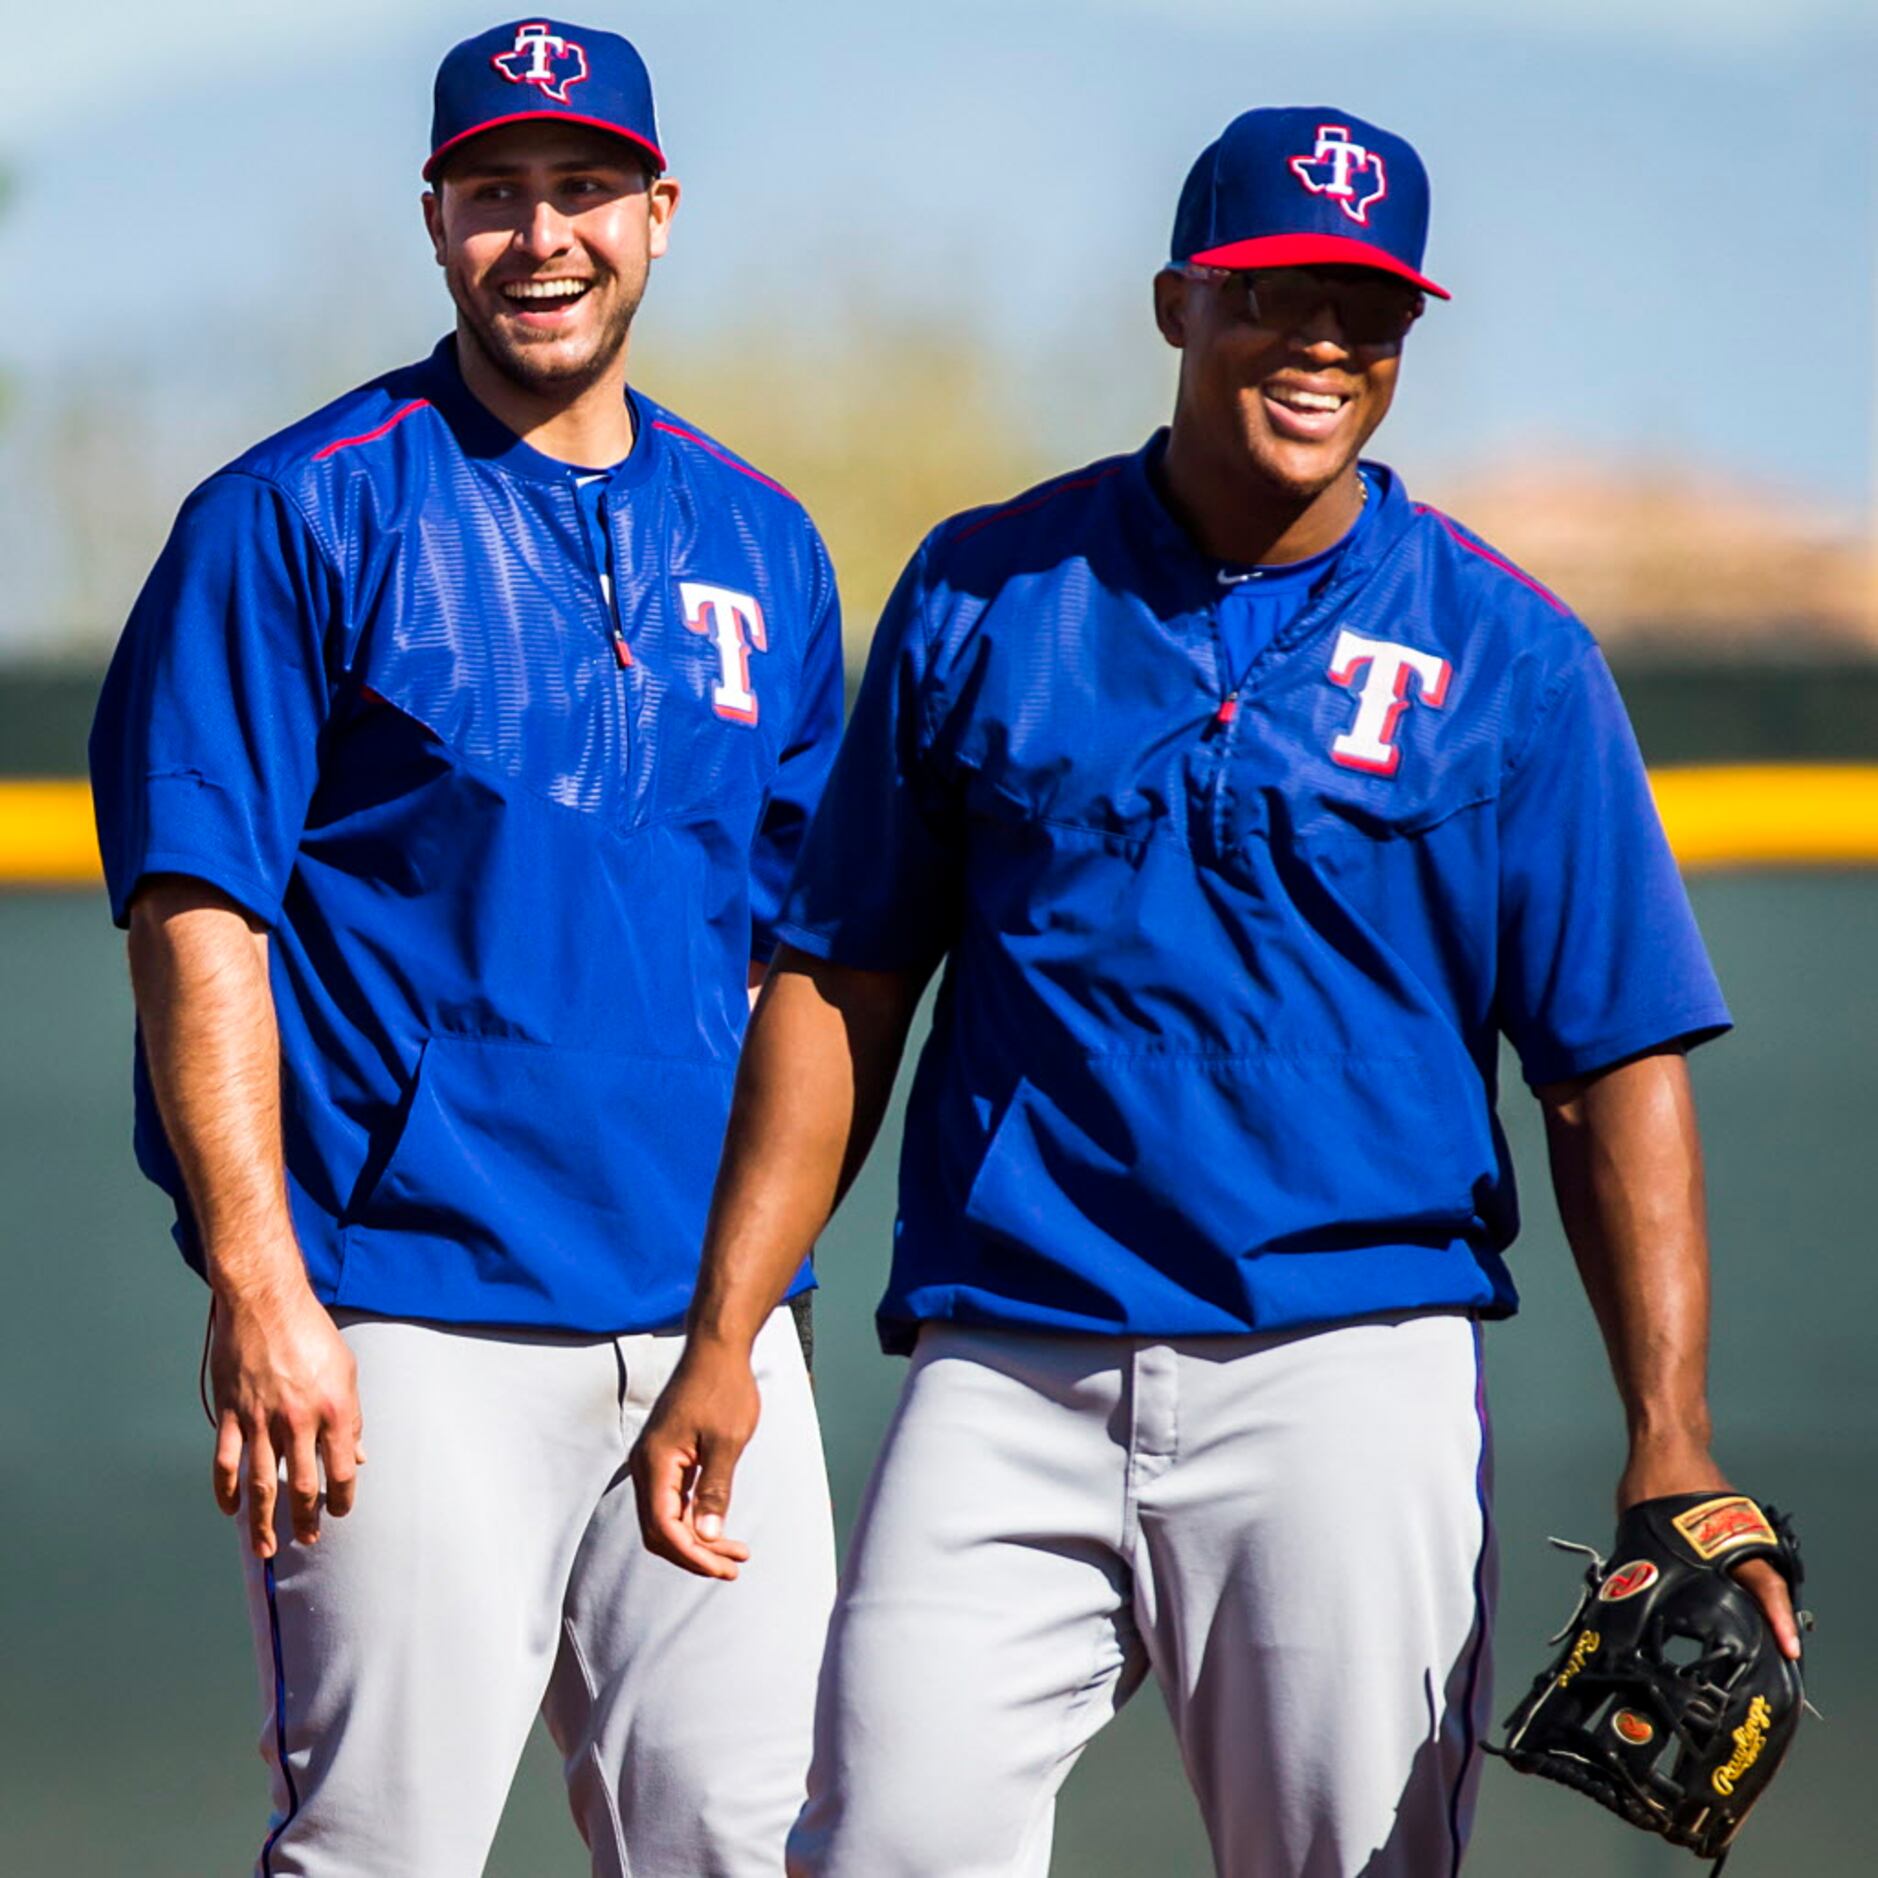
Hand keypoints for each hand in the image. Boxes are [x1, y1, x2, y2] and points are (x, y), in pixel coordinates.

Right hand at [209, 1278, 363, 1557]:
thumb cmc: (311, 1333)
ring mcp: (260, 1419)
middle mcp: (298, 1420)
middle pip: (303, 1486)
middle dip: (305, 1520)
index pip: (342, 1469)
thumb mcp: (346, 1370)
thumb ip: (351, 1417)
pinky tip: (231, 1509)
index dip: (342, 1498)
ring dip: (263, 1521)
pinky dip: (226, 1491)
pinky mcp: (231, 1414)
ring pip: (261, 1484)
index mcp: (333, 1409)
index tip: (340, 1512)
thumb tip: (359, 1455)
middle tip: (307, 1541)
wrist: (265, 1303)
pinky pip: (226, 1462)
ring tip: (267, 1547)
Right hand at [630, 1337, 759, 1579]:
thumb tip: (705, 1537)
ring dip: (697, 1539)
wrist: (717, 1348)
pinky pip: (672, 1500)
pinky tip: (719, 1528)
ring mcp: (654, 1461)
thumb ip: (714, 1490)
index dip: (692, 1555)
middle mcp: (646, 1466)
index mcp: (656, 1463)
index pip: (664, 1527)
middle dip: (694, 1554)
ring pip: (666, 1517)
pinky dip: (694, 1518)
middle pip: (660, 1529)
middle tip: (734, 1566)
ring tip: (735, 1553)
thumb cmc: (724, 1389)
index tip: (724, 1568)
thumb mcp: (727, 1442)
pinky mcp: (666, 1457)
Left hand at [1618, 1442, 1801, 1661]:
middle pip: (1766, 1588)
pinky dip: (1737, 1582)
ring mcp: (1739, 1531)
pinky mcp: (1730, 1527)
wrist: (1667, 1441)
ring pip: (1755, 1576)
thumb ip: (1647, 1561)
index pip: (1764, 1584)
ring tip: (1751, 1635)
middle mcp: (1742, 1537)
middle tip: (1772, 1653)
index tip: (1790, 1648)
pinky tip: (1723, 1600)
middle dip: (1769, 1620)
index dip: (1777, 1619)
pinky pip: (1740, 1562)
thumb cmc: (1655, 1477)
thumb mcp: (1642, 1525)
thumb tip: (1635, 1594)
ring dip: (1753, 1603)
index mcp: (1727, 1539)